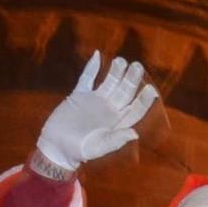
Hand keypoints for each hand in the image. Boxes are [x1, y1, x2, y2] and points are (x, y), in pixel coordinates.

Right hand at [34, 52, 157, 174]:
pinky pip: (87, 78)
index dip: (144, 100)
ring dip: (115, 71)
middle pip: (124, 92)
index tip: (151, 89)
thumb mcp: (98, 147)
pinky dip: (92, 68)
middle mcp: (109, 110)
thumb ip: (116, 140)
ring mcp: (95, 101)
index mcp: (117, 123)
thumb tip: (135, 134)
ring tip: (121, 60)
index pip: (135, 109)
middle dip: (131, 79)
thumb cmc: (79, 151)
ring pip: (109, 82)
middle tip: (137, 66)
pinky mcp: (79, 95)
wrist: (56, 146)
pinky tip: (97, 55)